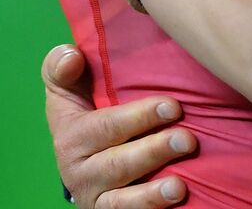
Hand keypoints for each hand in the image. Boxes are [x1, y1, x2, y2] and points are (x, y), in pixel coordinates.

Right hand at [44, 45, 194, 207]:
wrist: (81, 157)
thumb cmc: (86, 110)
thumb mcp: (68, 87)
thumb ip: (63, 66)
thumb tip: (72, 56)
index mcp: (72, 136)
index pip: (106, 126)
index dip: (140, 117)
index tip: (173, 106)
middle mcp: (80, 172)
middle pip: (119, 164)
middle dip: (154, 151)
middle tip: (188, 140)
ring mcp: (97, 197)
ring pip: (122, 201)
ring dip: (152, 194)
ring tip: (180, 187)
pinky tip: (176, 203)